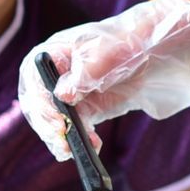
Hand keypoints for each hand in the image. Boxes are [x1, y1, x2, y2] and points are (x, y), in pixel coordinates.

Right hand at [17, 0, 189, 159]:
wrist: (155, 51)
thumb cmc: (128, 42)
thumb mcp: (108, 53)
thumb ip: (84, 74)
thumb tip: (61, 96)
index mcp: (54, 53)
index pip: (34, 79)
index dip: (40, 101)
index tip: (57, 120)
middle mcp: (56, 75)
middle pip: (38, 104)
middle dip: (48, 125)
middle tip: (64, 141)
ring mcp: (69, 94)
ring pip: (53, 121)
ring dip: (62, 138)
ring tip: (76, 149)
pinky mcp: (85, 110)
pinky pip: (74, 129)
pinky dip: (78, 140)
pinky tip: (92, 145)